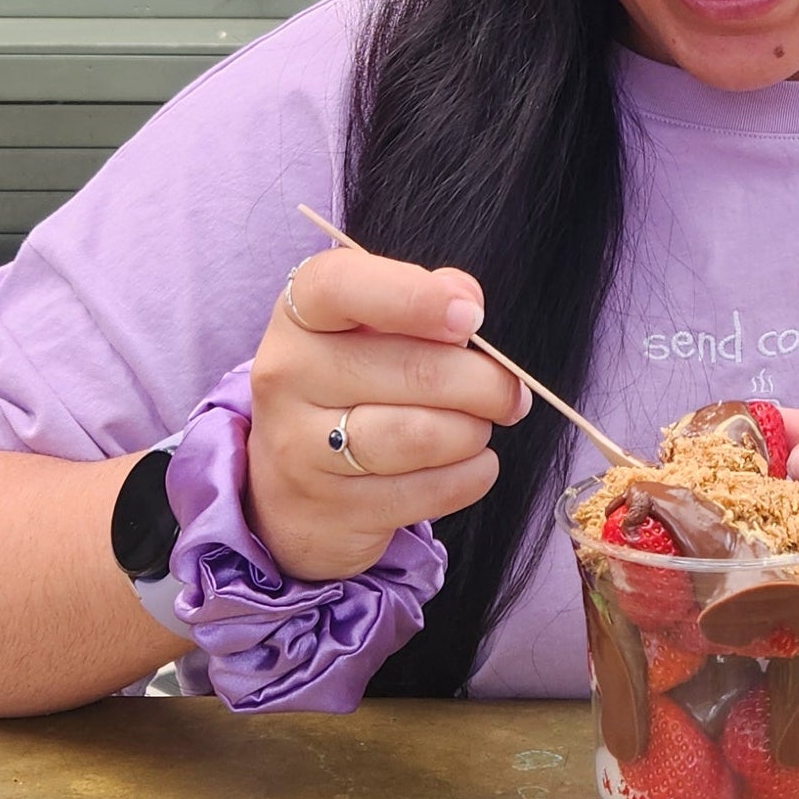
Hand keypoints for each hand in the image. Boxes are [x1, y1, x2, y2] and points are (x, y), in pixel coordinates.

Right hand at [244, 246, 529, 582]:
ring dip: (474, 431)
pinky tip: (471, 463)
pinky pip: (427, 492)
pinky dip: (470, 475)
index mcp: (299, 314)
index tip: (471, 316)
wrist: (291, 484)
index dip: (416, 297)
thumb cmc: (351, 382)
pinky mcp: (331, 511)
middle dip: (484, 382)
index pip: (342, 286)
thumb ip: (420, 300)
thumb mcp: (369, 327)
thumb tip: (466, 301)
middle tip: (509, 390)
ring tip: (480, 426)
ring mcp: (301, 449)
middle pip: (413, 370)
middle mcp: (288, 375)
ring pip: (422, 436)